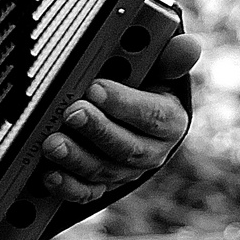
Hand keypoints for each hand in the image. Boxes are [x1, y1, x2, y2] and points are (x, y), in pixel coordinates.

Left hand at [39, 32, 200, 203]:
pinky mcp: (101, 186)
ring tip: (53, 142)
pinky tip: (50, 175)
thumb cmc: (138, 85)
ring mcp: (124, 171)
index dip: (125, 103)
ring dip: (77, 158)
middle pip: (128, 147)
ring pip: (104, 170)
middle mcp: (151, 151)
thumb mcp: (154, 68)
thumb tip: (188, 45)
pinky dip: (68, 186)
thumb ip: (166, 58)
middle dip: (97, 130)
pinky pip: (86, 193)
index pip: (154, 115)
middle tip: (72, 112)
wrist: (127, 118)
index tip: (96, 87)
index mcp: (170, 121)